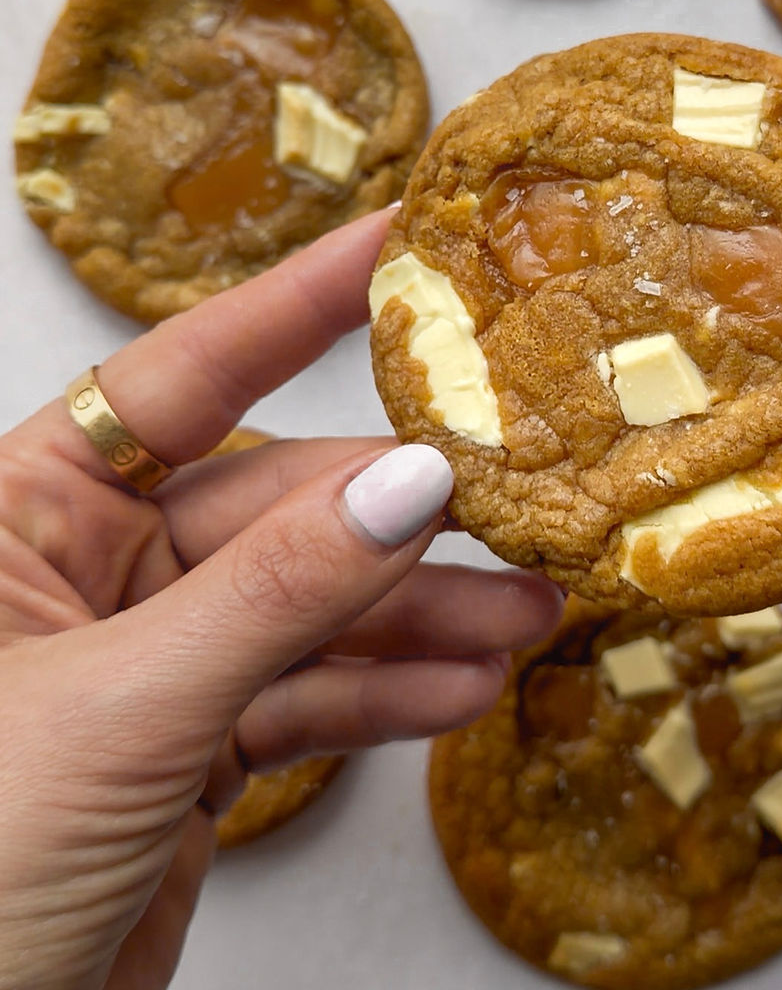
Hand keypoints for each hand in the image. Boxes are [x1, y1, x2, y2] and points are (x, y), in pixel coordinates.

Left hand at [0, 209, 562, 989]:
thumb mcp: (124, 709)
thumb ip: (276, 593)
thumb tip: (408, 484)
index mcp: (23, 514)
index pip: (180, 376)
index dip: (293, 305)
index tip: (391, 245)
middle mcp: (86, 569)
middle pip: (276, 506)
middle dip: (399, 519)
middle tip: (510, 501)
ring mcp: (147, 657)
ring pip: (307, 608)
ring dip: (417, 619)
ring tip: (523, 619)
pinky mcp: (188, 744)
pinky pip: (303, 695)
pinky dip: (382, 697)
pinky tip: (458, 689)